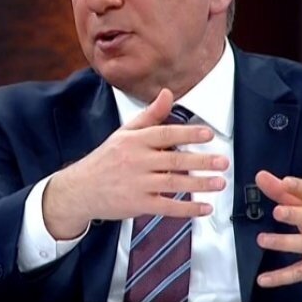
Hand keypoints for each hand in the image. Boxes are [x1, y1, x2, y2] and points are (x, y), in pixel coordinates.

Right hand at [42, 88, 228, 238]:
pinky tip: (204, 207)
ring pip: (173, 183)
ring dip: (199, 184)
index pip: (164, 134)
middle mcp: (135, 161)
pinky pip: (167, 207)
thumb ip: (149, 115)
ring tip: (219, 183)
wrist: (79, 190)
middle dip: (201, 161)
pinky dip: (187, 208)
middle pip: (174, 159)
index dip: (187, 133)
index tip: (208, 134)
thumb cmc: (105, 160)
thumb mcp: (123, 133)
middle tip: (222, 161)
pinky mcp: (138, 204)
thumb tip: (167, 93)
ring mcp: (137, 184)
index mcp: (133, 141)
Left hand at [255, 171, 301, 301]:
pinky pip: (300, 272)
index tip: (285, 182)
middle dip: (295, 214)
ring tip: (262, 240)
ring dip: (283, 242)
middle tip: (277, 212)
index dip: (300, 187)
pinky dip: (281, 277)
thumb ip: (286, 194)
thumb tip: (261, 176)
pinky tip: (263, 279)